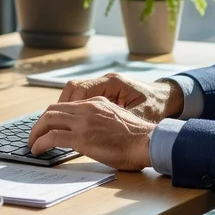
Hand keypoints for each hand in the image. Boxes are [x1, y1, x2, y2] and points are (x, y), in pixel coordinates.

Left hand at [29, 97, 156, 170]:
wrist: (146, 142)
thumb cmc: (137, 138)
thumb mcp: (117, 119)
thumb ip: (101, 120)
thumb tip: (91, 132)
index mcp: (96, 102)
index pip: (66, 105)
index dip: (52, 116)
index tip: (47, 127)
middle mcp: (87, 108)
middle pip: (52, 110)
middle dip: (39, 123)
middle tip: (34, 136)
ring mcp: (83, 122)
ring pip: (48, 120)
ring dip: (35, 133)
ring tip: (32, 144)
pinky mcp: (81, 138)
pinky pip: (52, 137)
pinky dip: (40, 143)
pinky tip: (37, 150)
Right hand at [58, 73, 183, 122]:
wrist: (168, 98)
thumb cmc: (156, 107)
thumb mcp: (140, 116)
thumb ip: (120, 121)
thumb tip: (101, 133)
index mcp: (113, 83)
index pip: (79, 89)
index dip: (66, 107)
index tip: (56, 123)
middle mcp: (106, 81)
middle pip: (72, 88)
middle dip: (58, 109)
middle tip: (45, 128)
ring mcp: (105, 86)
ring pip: (74, 92)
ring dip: (63, 108)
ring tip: (53, 127)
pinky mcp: (106, 94)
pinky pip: (82, 98)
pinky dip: (72, 109)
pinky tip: (69, 124)